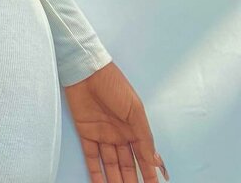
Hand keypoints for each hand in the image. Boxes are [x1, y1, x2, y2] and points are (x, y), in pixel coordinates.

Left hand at [63, 60, 168, 182]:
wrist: (86, 70)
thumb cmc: (114, 85)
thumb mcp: (134, 110)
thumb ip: (143, 137)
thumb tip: (154, 161)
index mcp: (134, 128)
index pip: (143, 158)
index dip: (148, 174)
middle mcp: (119, 135)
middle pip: (127, 165)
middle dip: (131, 181)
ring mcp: (102, 135)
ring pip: (110, 165)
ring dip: (114, 180)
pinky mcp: (85, 133)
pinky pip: (91, 157)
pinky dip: (95, 173)